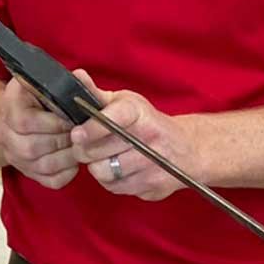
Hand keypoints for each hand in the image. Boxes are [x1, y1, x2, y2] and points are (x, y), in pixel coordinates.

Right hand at [0, 76, 79, 189]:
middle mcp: (4, 134)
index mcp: (9, 108)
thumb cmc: (35, 99)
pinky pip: (50, 180)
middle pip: (32, 147)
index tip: (73, 120)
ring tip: (81, 146)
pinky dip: (68, 173)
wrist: (13, 118)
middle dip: (62, 141)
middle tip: (81, 135)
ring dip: (67, 157)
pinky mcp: (28, 172)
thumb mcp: (42, 84)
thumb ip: (62, 82)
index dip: (54, 123)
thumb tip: (81, 78)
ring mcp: (14, 157)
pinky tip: (75, 160)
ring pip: (43, 165)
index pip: (25, 122)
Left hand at [70, 79, 201, 201]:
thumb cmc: (148, 123)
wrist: (187, 149)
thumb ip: (97, 94)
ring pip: (104, 172)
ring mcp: (153, 164)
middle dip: (83, 150)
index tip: (76, 133)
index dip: (91, 128)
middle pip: (99, 151)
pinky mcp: (153, 185)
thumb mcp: (126, 103)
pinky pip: (115, 188)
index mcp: (140, 113)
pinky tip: (116, 170)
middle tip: (83, 146)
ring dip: (96, 167)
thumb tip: (76, 76)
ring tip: (102, 158)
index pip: (112, 119)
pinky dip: (109, 181)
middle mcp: (149, 138)